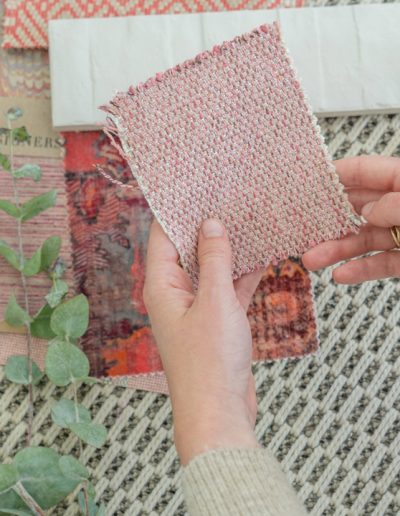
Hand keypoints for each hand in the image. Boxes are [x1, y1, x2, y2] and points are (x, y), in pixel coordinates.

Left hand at [144, 219, 262, 464]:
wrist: (220, 413)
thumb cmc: (210, 362)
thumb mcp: (215, 302)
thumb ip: (214, 260)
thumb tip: (210, 225)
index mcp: (162, 286)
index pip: (163, 236)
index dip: (177, 210)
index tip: (195, 186)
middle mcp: (175, 294)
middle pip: (188, 250)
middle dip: (207, 227)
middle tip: (227, 197)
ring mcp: (197, 308)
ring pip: (211, 269)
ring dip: (228, 250)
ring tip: (247, 219)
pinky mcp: (216, 321)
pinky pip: (227, 289)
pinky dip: (241, 275)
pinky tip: (260, 255)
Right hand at [303, 155, 399, 282]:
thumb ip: (391, 205)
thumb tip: (366, 212)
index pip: (367, 171)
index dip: (338, 173)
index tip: (309, 179)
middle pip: (359, 208)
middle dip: (329, 220)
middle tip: (303, 226)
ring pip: (366, 239)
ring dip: (338, 249)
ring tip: (312, 258)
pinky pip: (382, 263)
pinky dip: (361, 270)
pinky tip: (341, 274)